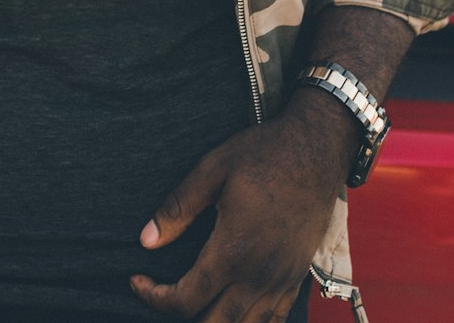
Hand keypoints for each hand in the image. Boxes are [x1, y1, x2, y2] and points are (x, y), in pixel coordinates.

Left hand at [131, 93, 352, 320]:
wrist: (316, 149)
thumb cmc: (263, 153)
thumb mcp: (213, 169)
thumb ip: (178, 208)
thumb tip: (146, 240)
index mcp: (233, 251)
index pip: (186, 300)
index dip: (154, 297)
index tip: (137, 280)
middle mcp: (259, 275)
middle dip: (182, 316)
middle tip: (163, 294)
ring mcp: (282, 280)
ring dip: (216, 322)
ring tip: (194, 303)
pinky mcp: (297, 277)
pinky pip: (274, 321)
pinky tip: (233, 309)